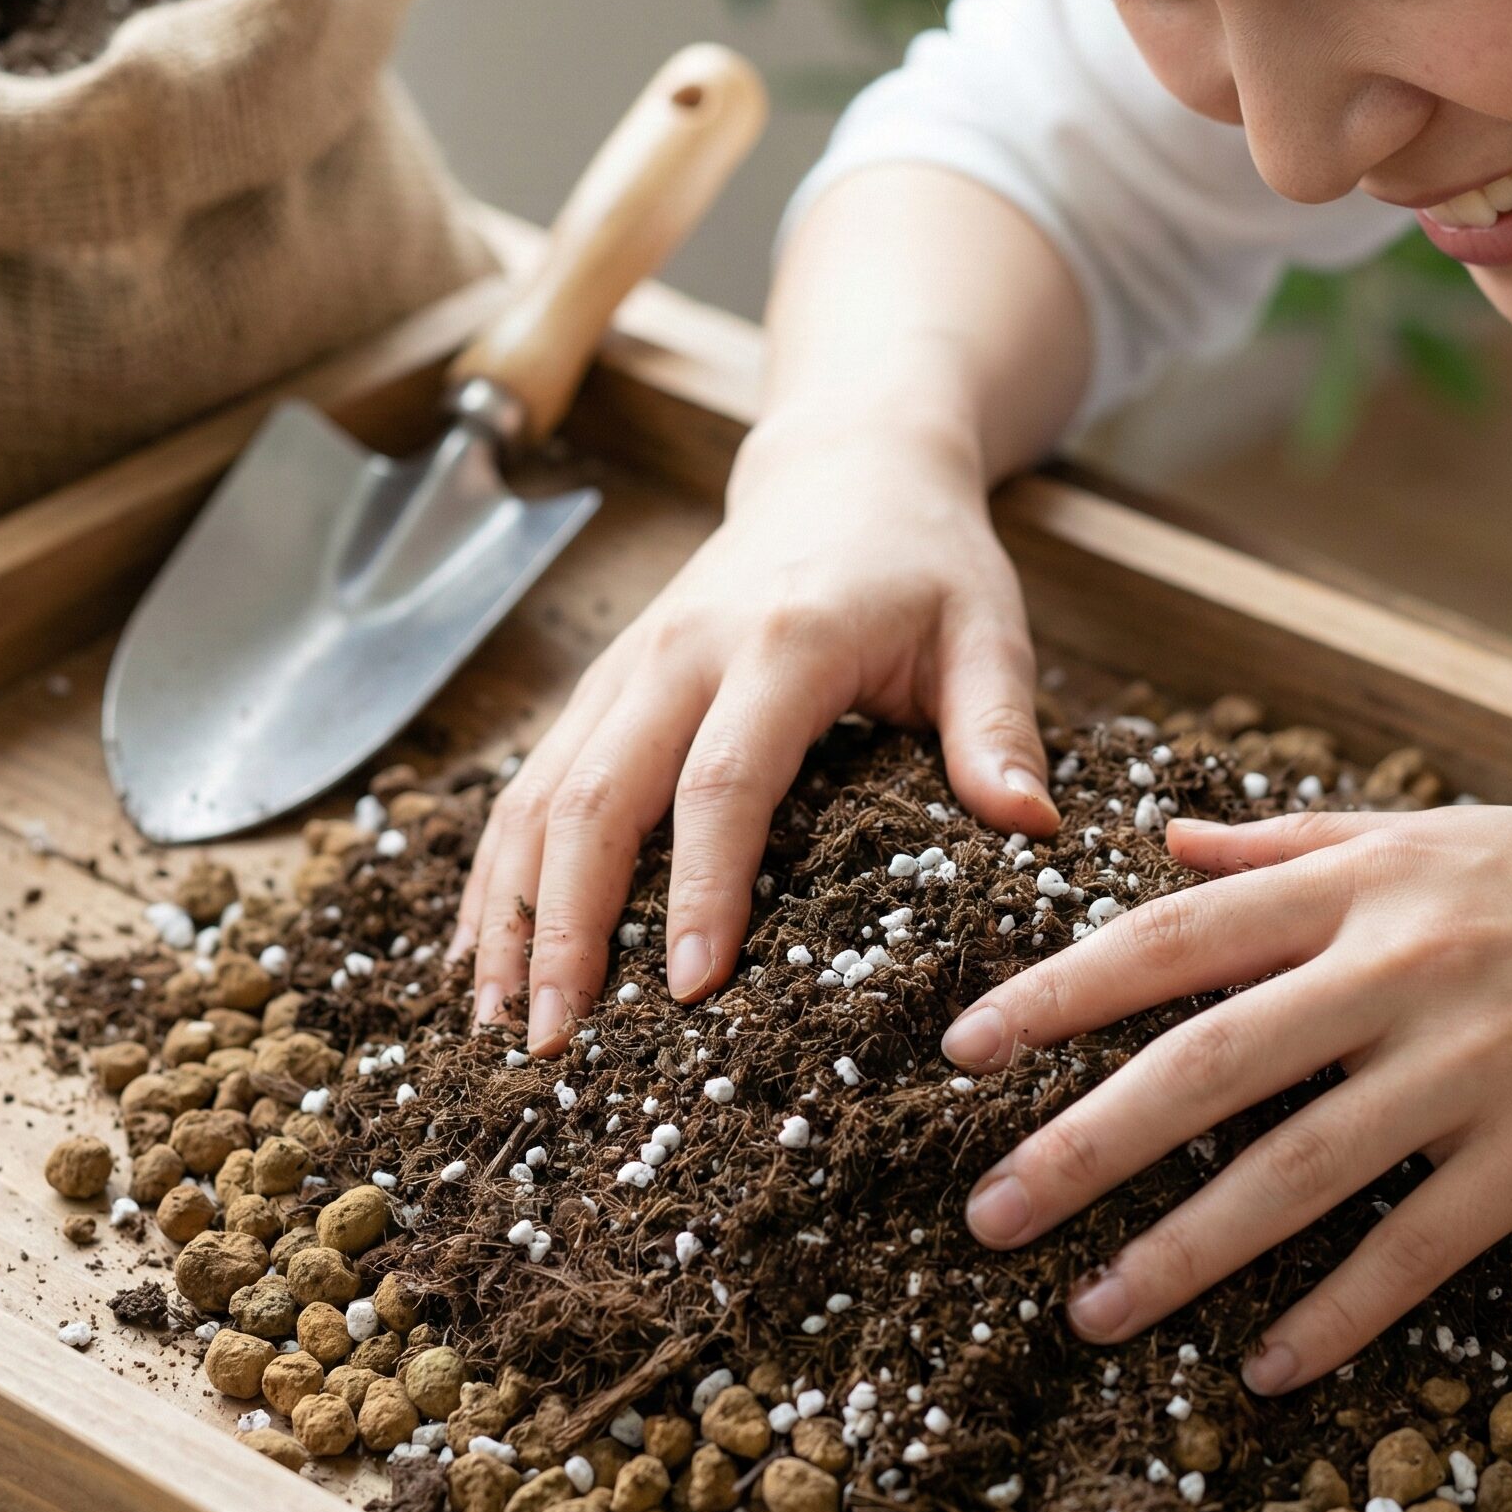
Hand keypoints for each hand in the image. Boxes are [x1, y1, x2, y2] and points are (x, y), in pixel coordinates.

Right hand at [451, 419, 1058, 1053]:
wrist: (846, 469)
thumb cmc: (926, 562)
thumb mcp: (985, 630)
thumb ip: (998, 727)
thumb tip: (1030, 829)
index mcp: (782, 644)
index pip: (722, 781)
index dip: (700, 887)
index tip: (688, 987)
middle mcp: (680, 653)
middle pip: (595, 799)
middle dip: (563, 927)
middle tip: (552, 1042)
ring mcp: (627, 667)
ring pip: (540, 795)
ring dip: (510, 911)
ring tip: (491, 1024)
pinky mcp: (604, 683)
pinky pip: (532, 782)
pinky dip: (499, 869)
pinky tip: (481, 950)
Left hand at [944, 804, 1511, 1394]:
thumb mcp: (1438, 832)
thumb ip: (1291, 840)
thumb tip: (1166, 838)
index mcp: (1362, 884)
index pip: (1173, 938)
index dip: (1058, 993)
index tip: (964, 1046)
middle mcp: (1399, 968)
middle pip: (1205, 1065)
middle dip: (1083, 1143)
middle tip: (986, 1211)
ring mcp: (1470, 1065)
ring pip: (1293, 1172)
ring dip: (1180, 1251)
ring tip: (1087, 1310)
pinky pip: (1414, 1248)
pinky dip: (1336, 1312)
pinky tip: (1266, 1364)